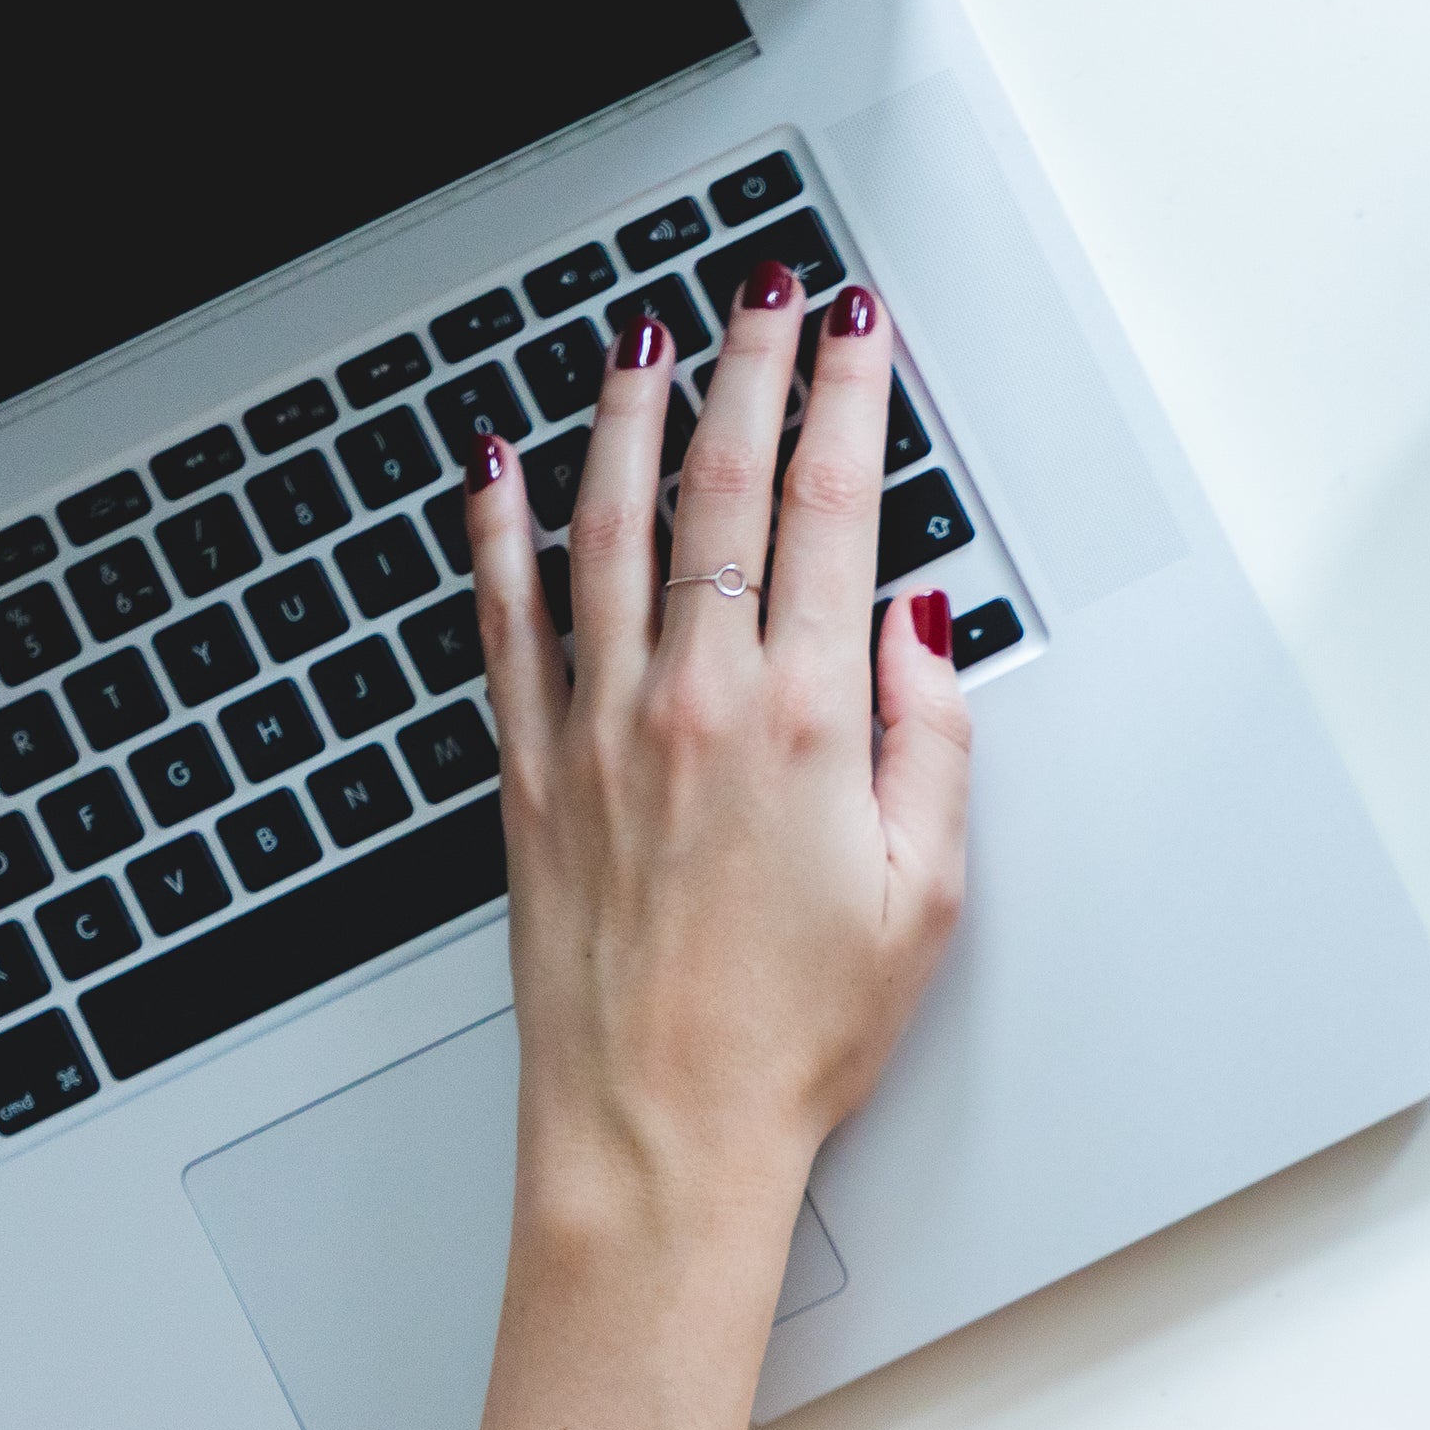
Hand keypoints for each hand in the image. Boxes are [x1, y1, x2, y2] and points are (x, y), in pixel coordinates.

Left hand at [461, 261, 970, 1269]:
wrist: (659, 1132)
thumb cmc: (793, 1038)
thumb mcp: (928, 894)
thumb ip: (933, 740)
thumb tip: (921, 628)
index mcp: (806, 724)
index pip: (835, 510)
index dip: (850, 398)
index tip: (859, 332)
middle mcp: (692, 701)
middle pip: (723, 486)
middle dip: (751, 368)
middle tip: (767, 297)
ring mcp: (596, 727)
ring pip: (605, 522)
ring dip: (628, 414)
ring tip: (648, 340)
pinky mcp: (528, 773)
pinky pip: (505, 616)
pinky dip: (497, 528)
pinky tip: (498, 467)